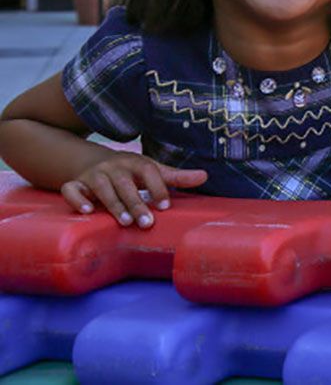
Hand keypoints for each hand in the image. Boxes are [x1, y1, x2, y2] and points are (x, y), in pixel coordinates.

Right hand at [60, 153, 206, 228]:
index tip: (165, 205)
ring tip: (124, 222)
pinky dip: (77, 199)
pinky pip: (71, 190)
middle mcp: (113, 167)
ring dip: (112, 203)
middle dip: (136, 203)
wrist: (93, 162)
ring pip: (101, 187)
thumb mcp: (152, 171)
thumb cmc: (130, 172)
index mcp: (135, 162)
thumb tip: (205, 176)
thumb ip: (175, 177)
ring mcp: (93, 175)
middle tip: (147, 223)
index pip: (148, 171)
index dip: (157, 186)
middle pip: (125, 182)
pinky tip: (86, 211)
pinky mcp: (74, 184)